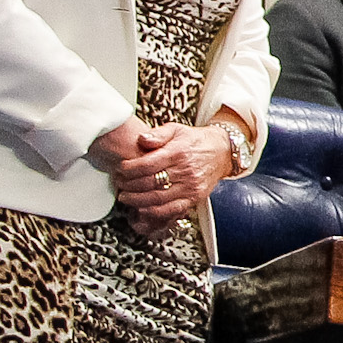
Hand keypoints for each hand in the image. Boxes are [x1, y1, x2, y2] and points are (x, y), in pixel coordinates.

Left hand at [106, 123, 234, 234]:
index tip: (119, 170)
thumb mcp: (176, 129)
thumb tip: (142, 139)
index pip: (146, 165)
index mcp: (178, 152)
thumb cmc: (196, 141)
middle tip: (119, 184)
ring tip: (126, 196)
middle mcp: (185, 170)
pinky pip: (171, 210)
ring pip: (157, 198)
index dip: (127, 170)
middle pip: (149, 183)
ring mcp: (190, 186)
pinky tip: (142, 209)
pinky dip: (154, 212)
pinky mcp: (194, 198)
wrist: (222, 152)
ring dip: (136, 200)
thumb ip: (157, 134)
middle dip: (128, 185)